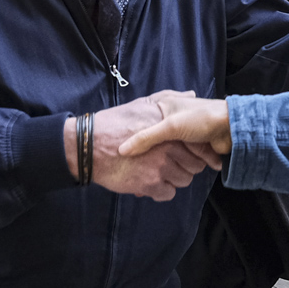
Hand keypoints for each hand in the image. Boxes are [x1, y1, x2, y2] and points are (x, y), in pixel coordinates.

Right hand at [67, 96, 221, 200]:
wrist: (89, 145)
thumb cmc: (114, 123)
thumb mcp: (142, 104)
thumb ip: (168, 99)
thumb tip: (191, 94)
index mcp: (169, 130)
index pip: (198, 146)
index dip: (198, 152)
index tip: (190, 154)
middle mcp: (168, 149)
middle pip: (195, 165)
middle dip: (186, 166)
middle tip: (172, 164)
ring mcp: (160, 167)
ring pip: (183, 180)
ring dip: (174, 179)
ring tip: (160, 173)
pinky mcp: (149, 184)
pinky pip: (168, 193)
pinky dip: (162, 191)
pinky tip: (152, 183)